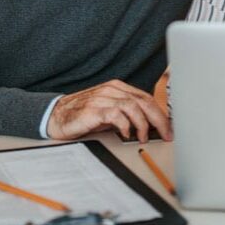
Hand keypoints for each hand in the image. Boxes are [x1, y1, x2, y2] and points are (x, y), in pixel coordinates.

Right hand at [46, 79, 172, 142]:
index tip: (169, 128)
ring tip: (143, 137)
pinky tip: (126, 134)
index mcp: (118, 88)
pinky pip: (116, 114)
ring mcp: (103, 97)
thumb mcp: (109, 113)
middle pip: (144, 101)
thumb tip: (150, 126)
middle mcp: (112, 90)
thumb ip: (127, 114)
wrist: (55, 116)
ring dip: (142, 124)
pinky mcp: (94, 109)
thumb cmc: (83, 116)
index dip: (160, 114)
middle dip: (158, 119)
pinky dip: (125, 125)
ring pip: (133, 106)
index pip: (146, 98)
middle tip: (166, 134)